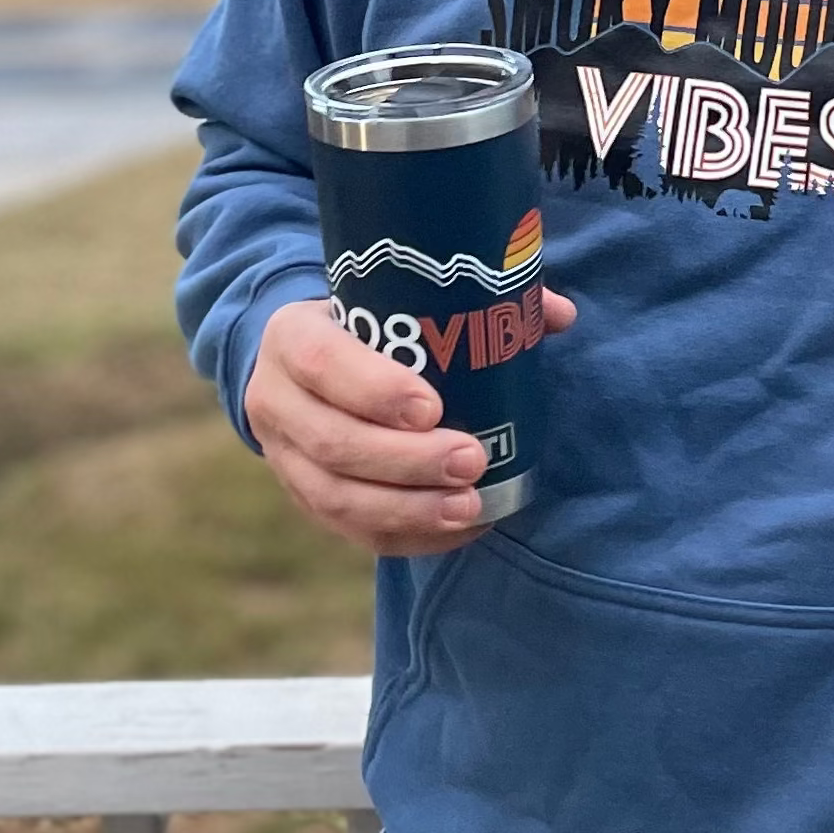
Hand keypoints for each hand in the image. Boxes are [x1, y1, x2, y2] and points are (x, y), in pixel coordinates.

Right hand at [245, 291, 576, 555]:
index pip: (324, 363)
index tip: (434, 407)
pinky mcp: (303, 498)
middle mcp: (274, 399)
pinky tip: (456, 529)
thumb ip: (475, 299)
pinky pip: (349, 530)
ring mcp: (283, 457)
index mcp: (292, 335)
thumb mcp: (397, 297)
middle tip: (472, 461)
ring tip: (469, 508)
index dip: (376, 389)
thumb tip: (559, 314)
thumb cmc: (368, 322)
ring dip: (408, 509)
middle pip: (334, 443)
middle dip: (407, 461)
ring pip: (336, 497)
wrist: (301, 359)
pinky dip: (406, 535)